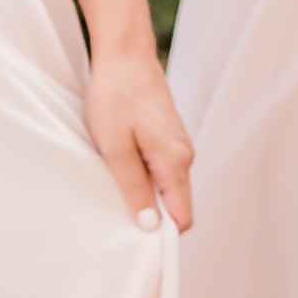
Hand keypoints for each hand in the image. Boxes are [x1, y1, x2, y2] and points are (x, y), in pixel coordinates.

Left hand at [84, 44, 194, 231]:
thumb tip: (149, 226)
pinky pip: (162, 171)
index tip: (134, 243)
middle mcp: (184, 157)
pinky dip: (144, 178)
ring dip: (145, 195)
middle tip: (114, 219)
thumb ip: (134, 187)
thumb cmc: (115, 96)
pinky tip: (119, 169)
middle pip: (177, 205)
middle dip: (152, 218)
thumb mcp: (115, 147)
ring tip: (112, 191)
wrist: (124, 54)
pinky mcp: (168, 137)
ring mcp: (178, 146)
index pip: (183, 218)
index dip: (162, 236)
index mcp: (175, 162)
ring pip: (168, 188)